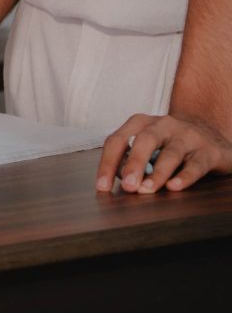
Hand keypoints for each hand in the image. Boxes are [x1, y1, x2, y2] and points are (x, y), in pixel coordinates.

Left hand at [99, 111, 231, 193]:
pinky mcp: (209, 151)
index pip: (117, 140)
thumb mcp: (147, 146)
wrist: (211, 134)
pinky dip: (184, 177)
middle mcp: (163, 125)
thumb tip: (121, 181)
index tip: (101, 186)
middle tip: (127, 186)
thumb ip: (131, 160)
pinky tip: (174, 187)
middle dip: (134, 163)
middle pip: (144, 141)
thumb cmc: (169, 144)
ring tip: (147, 190)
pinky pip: (196, 165)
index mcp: (140, 123)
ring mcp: (188, 136)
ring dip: (158, 173)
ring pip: (171, 153)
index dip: (107, 163)